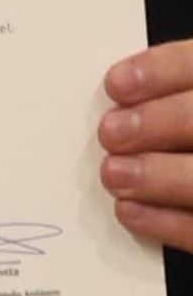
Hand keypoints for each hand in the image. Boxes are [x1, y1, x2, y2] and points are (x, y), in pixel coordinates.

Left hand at [98, 40, 192, 253]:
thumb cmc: (189, 135)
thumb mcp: (186, 99)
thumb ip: (175, 94)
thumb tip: (125, 97)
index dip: (160, 72)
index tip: (116, 84)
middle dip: (152, 125)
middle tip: (110, 133)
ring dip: (153, 176)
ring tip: (113, 173)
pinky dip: (164, 223)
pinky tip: (130, 210)